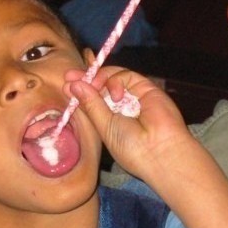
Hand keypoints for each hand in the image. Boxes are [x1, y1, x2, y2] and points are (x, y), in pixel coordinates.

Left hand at [64, 66, 193, 181]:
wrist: (161, 150)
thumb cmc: (131, 147)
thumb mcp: (104, 127)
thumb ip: (91, 105)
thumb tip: (72, 85)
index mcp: (109, 120)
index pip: (91, 100)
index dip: (79, 90)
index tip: (66, 84)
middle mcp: (121, 107)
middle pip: (100, 85)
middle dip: (85, 79)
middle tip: (70, 76)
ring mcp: (133, 96)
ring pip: (112, 78)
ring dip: (99, 79)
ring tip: (93, 86)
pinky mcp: (145, 87)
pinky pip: (126, 76)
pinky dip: (116, 81)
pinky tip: (116, 95)